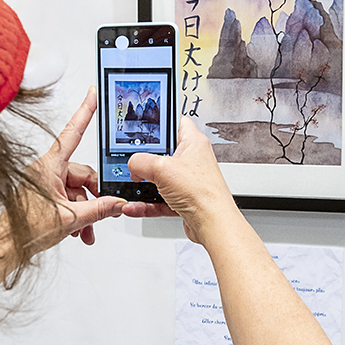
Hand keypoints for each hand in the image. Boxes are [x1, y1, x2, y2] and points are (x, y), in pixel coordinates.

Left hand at [25, 86, 125, 249]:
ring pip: (75, 190)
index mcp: (49, 166)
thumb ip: (99, 209)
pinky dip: (75, 213)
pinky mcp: (40, 195)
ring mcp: (42, 183)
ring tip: (86, 231)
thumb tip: (117, 203)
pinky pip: (66, 198)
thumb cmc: (24, 230)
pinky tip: (77, 231)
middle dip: (94, 196)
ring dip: (85, 210)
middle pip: (81, 173)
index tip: (93, 94)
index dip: (85, 111)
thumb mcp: (71, 218)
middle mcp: (45, 170)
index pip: (73, 133)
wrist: (4, 249)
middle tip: (103, 213)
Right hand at [123, 118, 239, 244]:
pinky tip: (135, 206)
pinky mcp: (183, 199)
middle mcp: (192, 160)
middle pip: (162, 151)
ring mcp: (187, 180)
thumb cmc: (203, 194)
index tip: (144, 122)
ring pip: (159, 178)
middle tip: (132, 158)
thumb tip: (132, 164)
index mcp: (193, 143)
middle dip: (145, 157)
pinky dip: (146, 203)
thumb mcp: (162, 169)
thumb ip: (140, 161)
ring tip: (131, 185)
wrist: (213, 225)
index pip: (176, 121)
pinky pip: (159, 198)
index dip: (160, 119)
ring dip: (143, 184)